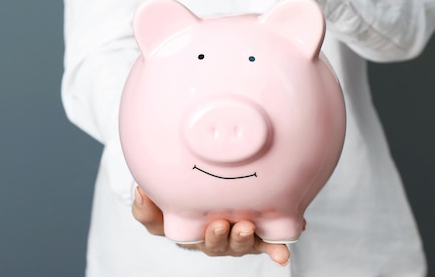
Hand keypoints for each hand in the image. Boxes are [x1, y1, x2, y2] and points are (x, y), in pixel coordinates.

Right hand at [132, 187, 290, 265]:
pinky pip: (269, 236)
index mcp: (193, 235)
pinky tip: (295, 231)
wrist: (196, 189)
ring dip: (252, 238)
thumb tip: (139, 192)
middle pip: (224, 245)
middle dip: (229, 238)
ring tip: (253, 225)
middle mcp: (218, 237)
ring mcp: (238, 232)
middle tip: (231, 223)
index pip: (199, 242)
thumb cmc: (176, 202)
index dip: (210, 238)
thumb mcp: (157, 207)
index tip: (215, 226)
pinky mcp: (257, 228)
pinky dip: (279, 239)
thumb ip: (145, 206)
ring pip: (247, 242)